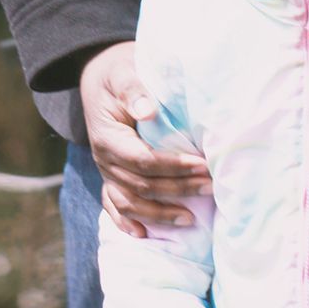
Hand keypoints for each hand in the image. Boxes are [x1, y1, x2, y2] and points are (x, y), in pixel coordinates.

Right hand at [81, 41, 212, 238]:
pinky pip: (113, 205)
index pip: (142, 160)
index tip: (201, 165)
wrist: (98, 77)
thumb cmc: (118, 73)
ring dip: (159, 213)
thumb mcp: (123, 72)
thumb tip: (148, 110)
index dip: (172, 166)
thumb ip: (134, 89)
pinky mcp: (109, 176)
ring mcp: (105, 171)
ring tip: (190, 219)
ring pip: (130, 202)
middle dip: (177, 189)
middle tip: (210, 187)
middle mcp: (104, 159)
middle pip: (141, 185)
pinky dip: (126, 222)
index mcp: (108, 137)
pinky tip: (144, 234)